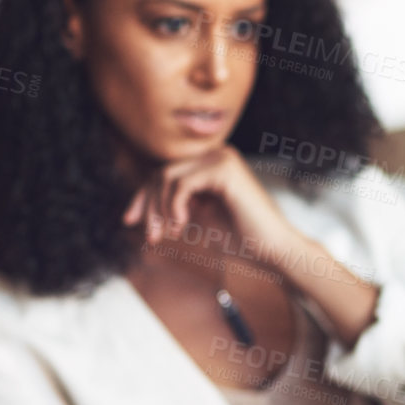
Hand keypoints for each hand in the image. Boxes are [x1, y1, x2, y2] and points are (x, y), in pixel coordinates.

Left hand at [122, 146, 305, 271]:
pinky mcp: (223, 169)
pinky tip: (182, 225)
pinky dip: (174, 206)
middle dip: (149, 206)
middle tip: (151, 237)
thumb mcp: (202, 217)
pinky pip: (180, 183)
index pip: (164, 172)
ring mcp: (222, 158)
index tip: (129, 222)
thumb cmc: (245, 241)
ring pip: (166, 176)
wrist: (276, 251)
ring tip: (170, 234)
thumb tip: (143, 203)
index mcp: (213, 164)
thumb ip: (179, 203)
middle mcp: (218, 154)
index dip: (143, 197)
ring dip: (160, 209)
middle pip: (161, 172)